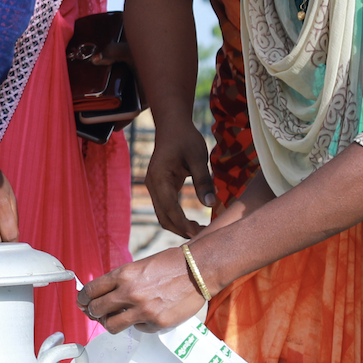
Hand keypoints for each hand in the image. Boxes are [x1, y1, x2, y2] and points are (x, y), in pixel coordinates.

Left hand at [78, 247, 206, 334]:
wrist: (198, 269)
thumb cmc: (170, 264)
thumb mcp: (139, 266)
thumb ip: (121, 280)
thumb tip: (103, 294)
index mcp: (123, 274)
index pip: (91, 290)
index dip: (82, 298)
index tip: (82, 301)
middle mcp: (130, 292)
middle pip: (96, 309)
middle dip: (92, 312)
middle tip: (95, 312)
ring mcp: (143, 310)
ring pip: (112, 325)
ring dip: (110, 323)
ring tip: (115, 320)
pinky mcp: (157, 323)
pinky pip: (138, 329)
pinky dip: (139, 324)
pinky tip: (146, 316)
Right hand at [145, 119, 215, 235]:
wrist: (172, 125)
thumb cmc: (186, 139)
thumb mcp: (198, 158)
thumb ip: (203, 181)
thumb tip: (211, 205)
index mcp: (159, 178)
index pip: (169, 208)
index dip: (183, 223)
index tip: (199, 234)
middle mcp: (152, 185)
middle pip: (163, 217)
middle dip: (181, 230)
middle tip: (203, 237)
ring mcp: (154, 187)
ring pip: (163, 215)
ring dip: (179, 226)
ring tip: (200, 232)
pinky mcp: (159, 188)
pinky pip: (166, 209)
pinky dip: (177, 218)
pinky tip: (192, 222)